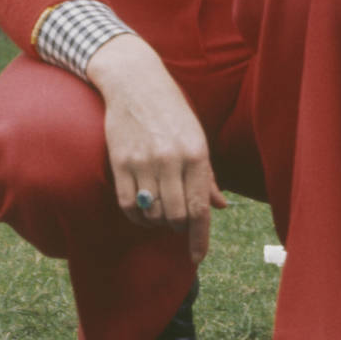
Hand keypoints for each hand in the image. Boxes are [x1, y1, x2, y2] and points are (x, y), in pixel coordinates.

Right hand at [89, 34, 224, 260]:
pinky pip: (129, 204)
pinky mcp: (120, 161)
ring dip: (157, 222)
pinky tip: (142, 212)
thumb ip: (206, 175)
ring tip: (159, 213)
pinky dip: (136, 216)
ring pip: (153, 213)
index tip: (197, 258)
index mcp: (197, 153)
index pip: (200, 208)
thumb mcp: (196, 137)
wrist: (135, 81)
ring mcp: (144, 161)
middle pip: (176, 216)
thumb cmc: (171, 110)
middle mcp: (172, 159)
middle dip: (178, 227)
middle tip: (176, 221)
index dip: (199, 239)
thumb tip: (220, 206)